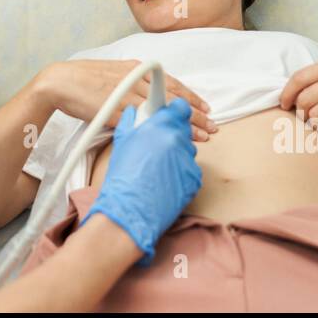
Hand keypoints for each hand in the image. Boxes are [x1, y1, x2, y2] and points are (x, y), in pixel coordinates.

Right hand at [35, 60, 216, 140]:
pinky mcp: (116, 109)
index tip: (206, 107)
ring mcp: (126, 94)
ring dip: (184, 124)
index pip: (170, 82)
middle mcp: (135, 78)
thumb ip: (131, 83)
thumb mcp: (112, 74)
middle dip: (195, 113)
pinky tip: (170, 139)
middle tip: (213, 125)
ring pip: (163, 110)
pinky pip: (143, 121)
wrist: (59, 81)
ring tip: (202, 136)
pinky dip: (160, 131)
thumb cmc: (82, 79)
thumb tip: (145, 96)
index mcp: (135, 67)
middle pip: (172, 97)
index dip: (190, 96)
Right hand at [84, 98, 201, 265]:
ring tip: (157, 167)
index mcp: (162, 126)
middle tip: (155, 145)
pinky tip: (164, 180)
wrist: (131, 210)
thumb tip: (134, 112)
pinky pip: (189, 169)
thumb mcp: (122, 141)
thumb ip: (131, 121)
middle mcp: (179, 140)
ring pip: (187, 149)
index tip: (169, 115)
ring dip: (176, 153)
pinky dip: (180, 172)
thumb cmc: (123, 177)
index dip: (174, 111)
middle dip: (172, 133)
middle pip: (184, 128)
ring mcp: (189, 160)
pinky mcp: (195, 179)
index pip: (181, 107)